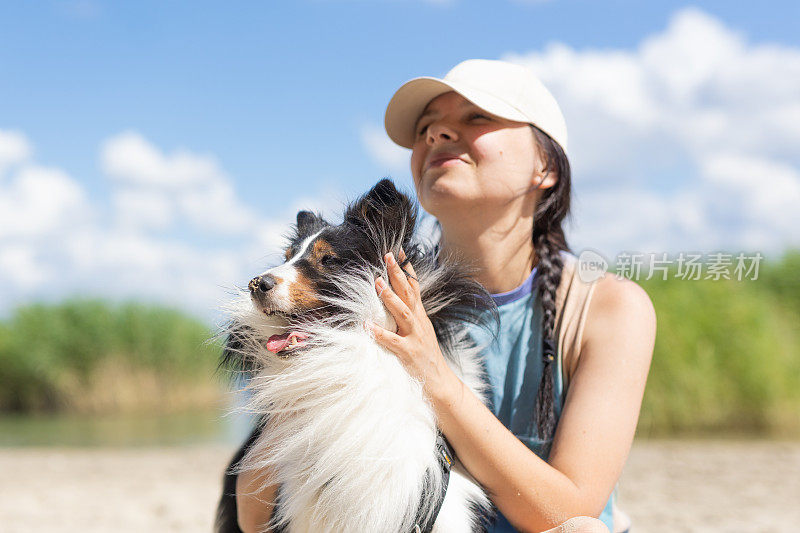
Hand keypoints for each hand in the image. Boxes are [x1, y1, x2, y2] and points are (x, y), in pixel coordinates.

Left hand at [366, 249, 456, 401]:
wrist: (440, 381)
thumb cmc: (425, 355)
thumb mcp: (421, 329)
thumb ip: (410, 313)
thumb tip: (395, 297)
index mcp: (420, 316)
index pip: (414, 287)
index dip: (406, 269)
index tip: (398, 252)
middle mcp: (418, 322)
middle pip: (408, 293)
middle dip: (398, 274)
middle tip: (387, 256)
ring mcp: (414, 337)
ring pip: (402, 313)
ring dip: (390, 297)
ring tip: (378, 282)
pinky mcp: (408, 353)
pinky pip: (392, 341)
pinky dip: (380, 332)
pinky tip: (367, 324)